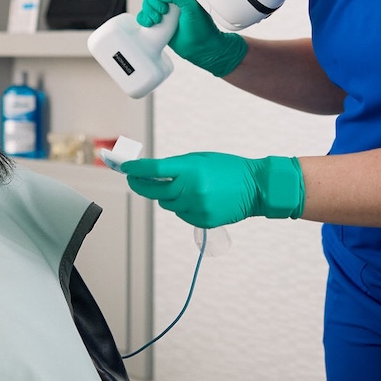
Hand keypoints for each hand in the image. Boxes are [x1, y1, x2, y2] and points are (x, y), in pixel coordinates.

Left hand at [120, 152, 304, 227]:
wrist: (256, 187)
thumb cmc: (227, 168)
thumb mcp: (201, 160)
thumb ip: (176, 167)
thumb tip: (149, 175)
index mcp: (191, 170)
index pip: (154, 171)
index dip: (136, 170)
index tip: (124, 168)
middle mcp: (191, 190)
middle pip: (154, 192)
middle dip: (141, 185)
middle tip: (133, 179)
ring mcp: (197, 207)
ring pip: (167, 205)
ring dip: (168, 197)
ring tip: (186, 187)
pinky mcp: (202, 220)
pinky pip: (181, 214)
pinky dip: (183, 207)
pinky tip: (199, 199)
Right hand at [136, 0, 247, 76]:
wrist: (201, 49)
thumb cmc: (202, 29)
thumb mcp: (192, 7)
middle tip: (163, 10)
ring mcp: (164, 10)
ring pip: (147, 2)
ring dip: (149, 10)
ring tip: (159, 20)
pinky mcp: (158, 21)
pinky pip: (143, 15)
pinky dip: (143, 18)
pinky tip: (151, 24)